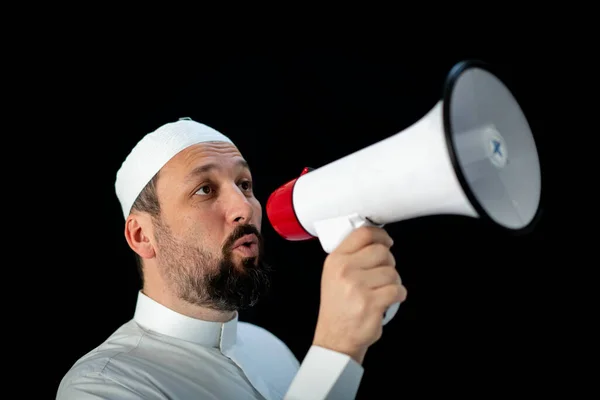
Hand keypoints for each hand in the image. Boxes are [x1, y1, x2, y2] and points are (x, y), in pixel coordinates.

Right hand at [312, 226, 406, 363]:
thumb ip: (351, 256)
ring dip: (393, 282)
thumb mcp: (334, 275)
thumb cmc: (338, 306)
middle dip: (388, 262)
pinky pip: (397, 290)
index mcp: (336, 260)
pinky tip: (388, 300)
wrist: (335, 337)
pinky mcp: (371, 303)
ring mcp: (358, 287)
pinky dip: (398, 295)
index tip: (386, 241)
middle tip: (382, 274)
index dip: (380, 235)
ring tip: (382, 291)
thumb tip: (377, 241)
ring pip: (392, 272)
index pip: (363, 234)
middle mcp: (345, 271)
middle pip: (382, 252)